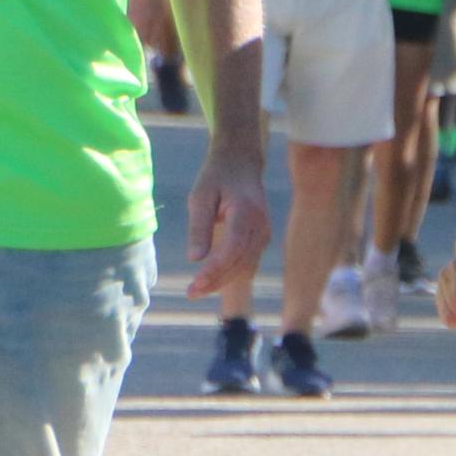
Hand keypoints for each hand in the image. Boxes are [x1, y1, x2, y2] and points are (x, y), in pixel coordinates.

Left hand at [181, 138, 269, 295]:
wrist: (241, 163)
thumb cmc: (217, 177)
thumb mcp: (200, 196)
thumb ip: (199, 227)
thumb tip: (194, 259)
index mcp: (247, 212)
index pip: (234, 248)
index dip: (216, 269)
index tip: (195, 283)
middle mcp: (261, 226)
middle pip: (241, 263)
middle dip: (216, 282)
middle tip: (190, 293)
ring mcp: (264, 234)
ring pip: (246, 268)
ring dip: (222, 282)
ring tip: (196, 290)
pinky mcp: (261, 240)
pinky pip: (247, 263)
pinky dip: (230, 275)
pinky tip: (210, 281)